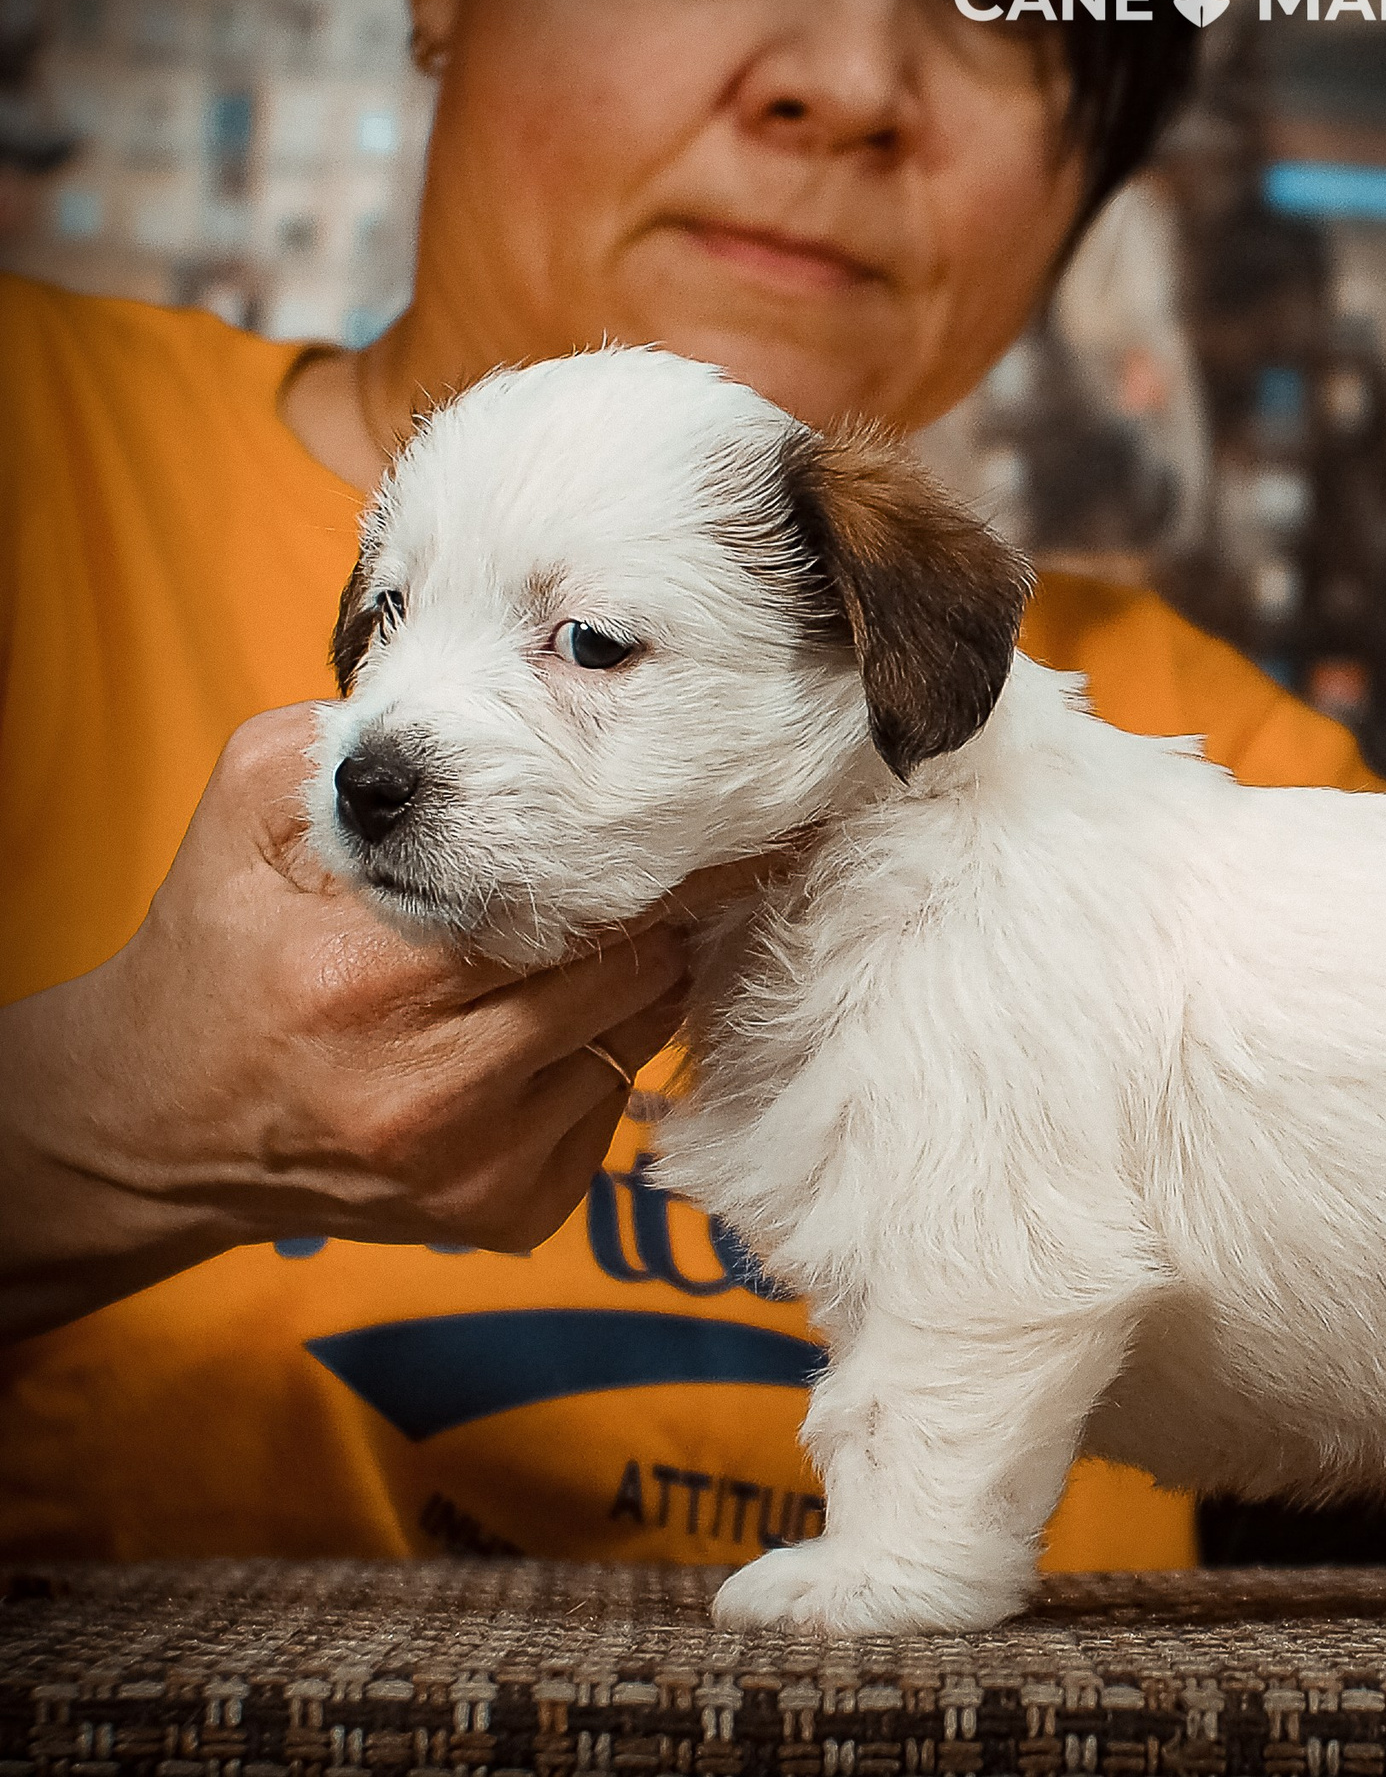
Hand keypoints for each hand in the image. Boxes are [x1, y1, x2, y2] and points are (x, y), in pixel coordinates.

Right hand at [1, 705, 770, 1338]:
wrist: (156, 1123)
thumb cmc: (217, 947)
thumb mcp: (252, 812)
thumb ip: (364, 743)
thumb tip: (488, 704)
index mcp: (366, 977)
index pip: (566, 901)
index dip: (633, 852)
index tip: (697, 813)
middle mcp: (430, 1089)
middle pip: (630, 974)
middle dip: (649, 914)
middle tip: (656, 866)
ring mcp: (477, 1164)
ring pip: (636, 1039)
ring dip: (633, 984)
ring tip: (588, 941)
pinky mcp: (509, 1212)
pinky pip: (613, 1108)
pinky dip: (599, 1058)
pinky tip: (542, 1027)